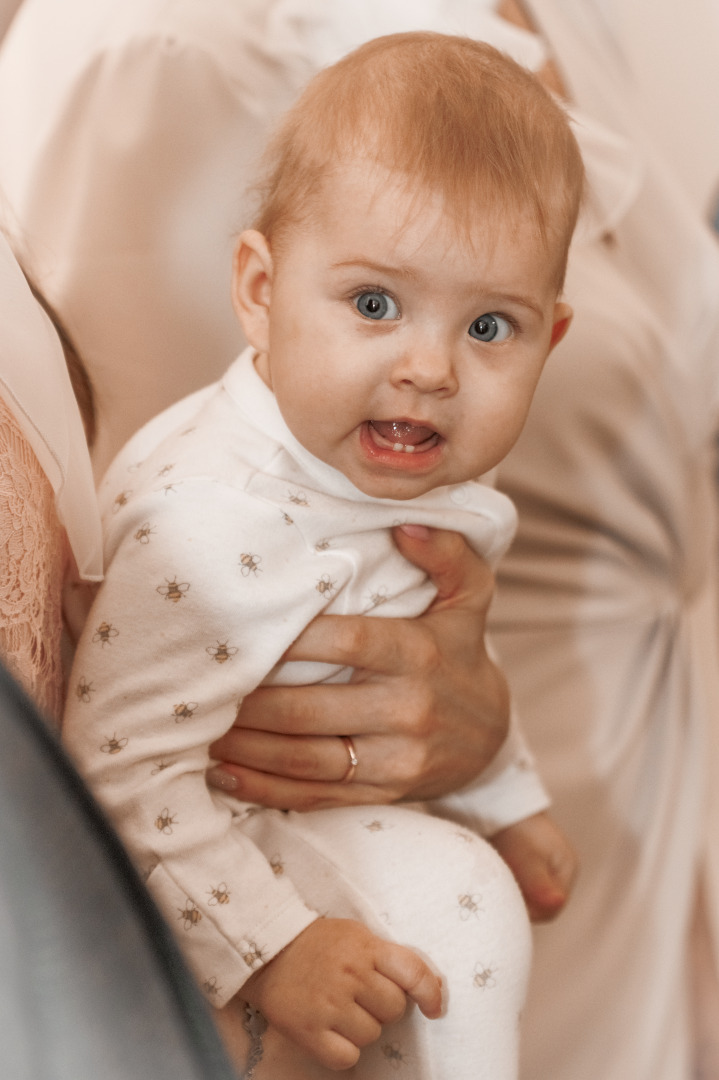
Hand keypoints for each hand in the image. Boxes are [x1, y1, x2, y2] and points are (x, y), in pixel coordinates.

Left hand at [208, 526, 509, 809]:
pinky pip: (314, 797)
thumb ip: (445, 553)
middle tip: (203, 685)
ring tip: (201, 728)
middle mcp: (407, 710)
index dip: (288, 640)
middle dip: (248, 701)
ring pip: (304, 759)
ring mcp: (395, 760)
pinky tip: (224, 773)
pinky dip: (263, 789)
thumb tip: (405, 523)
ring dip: (245, 747)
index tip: (239, 632)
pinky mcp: (382, 793)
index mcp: (418, 653)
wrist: (490, 732)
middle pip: (309, 709)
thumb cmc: (459, 648)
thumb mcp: (470, 594)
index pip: (344, 642)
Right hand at [241, 918, 442, 1070]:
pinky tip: (330, 1031)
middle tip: (360, 996)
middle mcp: (351, 974)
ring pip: (372, 1035)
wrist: (266, 949)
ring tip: (339, 1009)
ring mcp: (329, 1003)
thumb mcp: (355, 935)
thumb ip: (386, 956)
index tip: (434, 1008)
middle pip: (393, 1009)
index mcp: (366, 947)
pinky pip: (347, 1058)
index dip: (431, 993)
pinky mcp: (309, 1030)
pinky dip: (342, 1050)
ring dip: (360, 1028)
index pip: (413, 972)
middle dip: (382, 1006)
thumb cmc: (317, 943)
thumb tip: (427, 986)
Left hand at [491, 811, 577, 921]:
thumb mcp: (528, 858)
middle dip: (521, 903)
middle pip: (541, 903)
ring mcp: (544, 866)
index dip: (531, 911)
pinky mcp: (527, 863)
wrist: (499, 801)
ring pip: (530, 895)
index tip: (509, 902)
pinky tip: (496, 877)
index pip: (552, 908)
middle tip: (501, 894)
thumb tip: (556, 904)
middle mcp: (558, 870)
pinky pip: (520, 884)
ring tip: (497, 883)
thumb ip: (540, 884)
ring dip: (513, 893)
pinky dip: (509, 884)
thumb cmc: (517, 828)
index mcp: (567, 869)